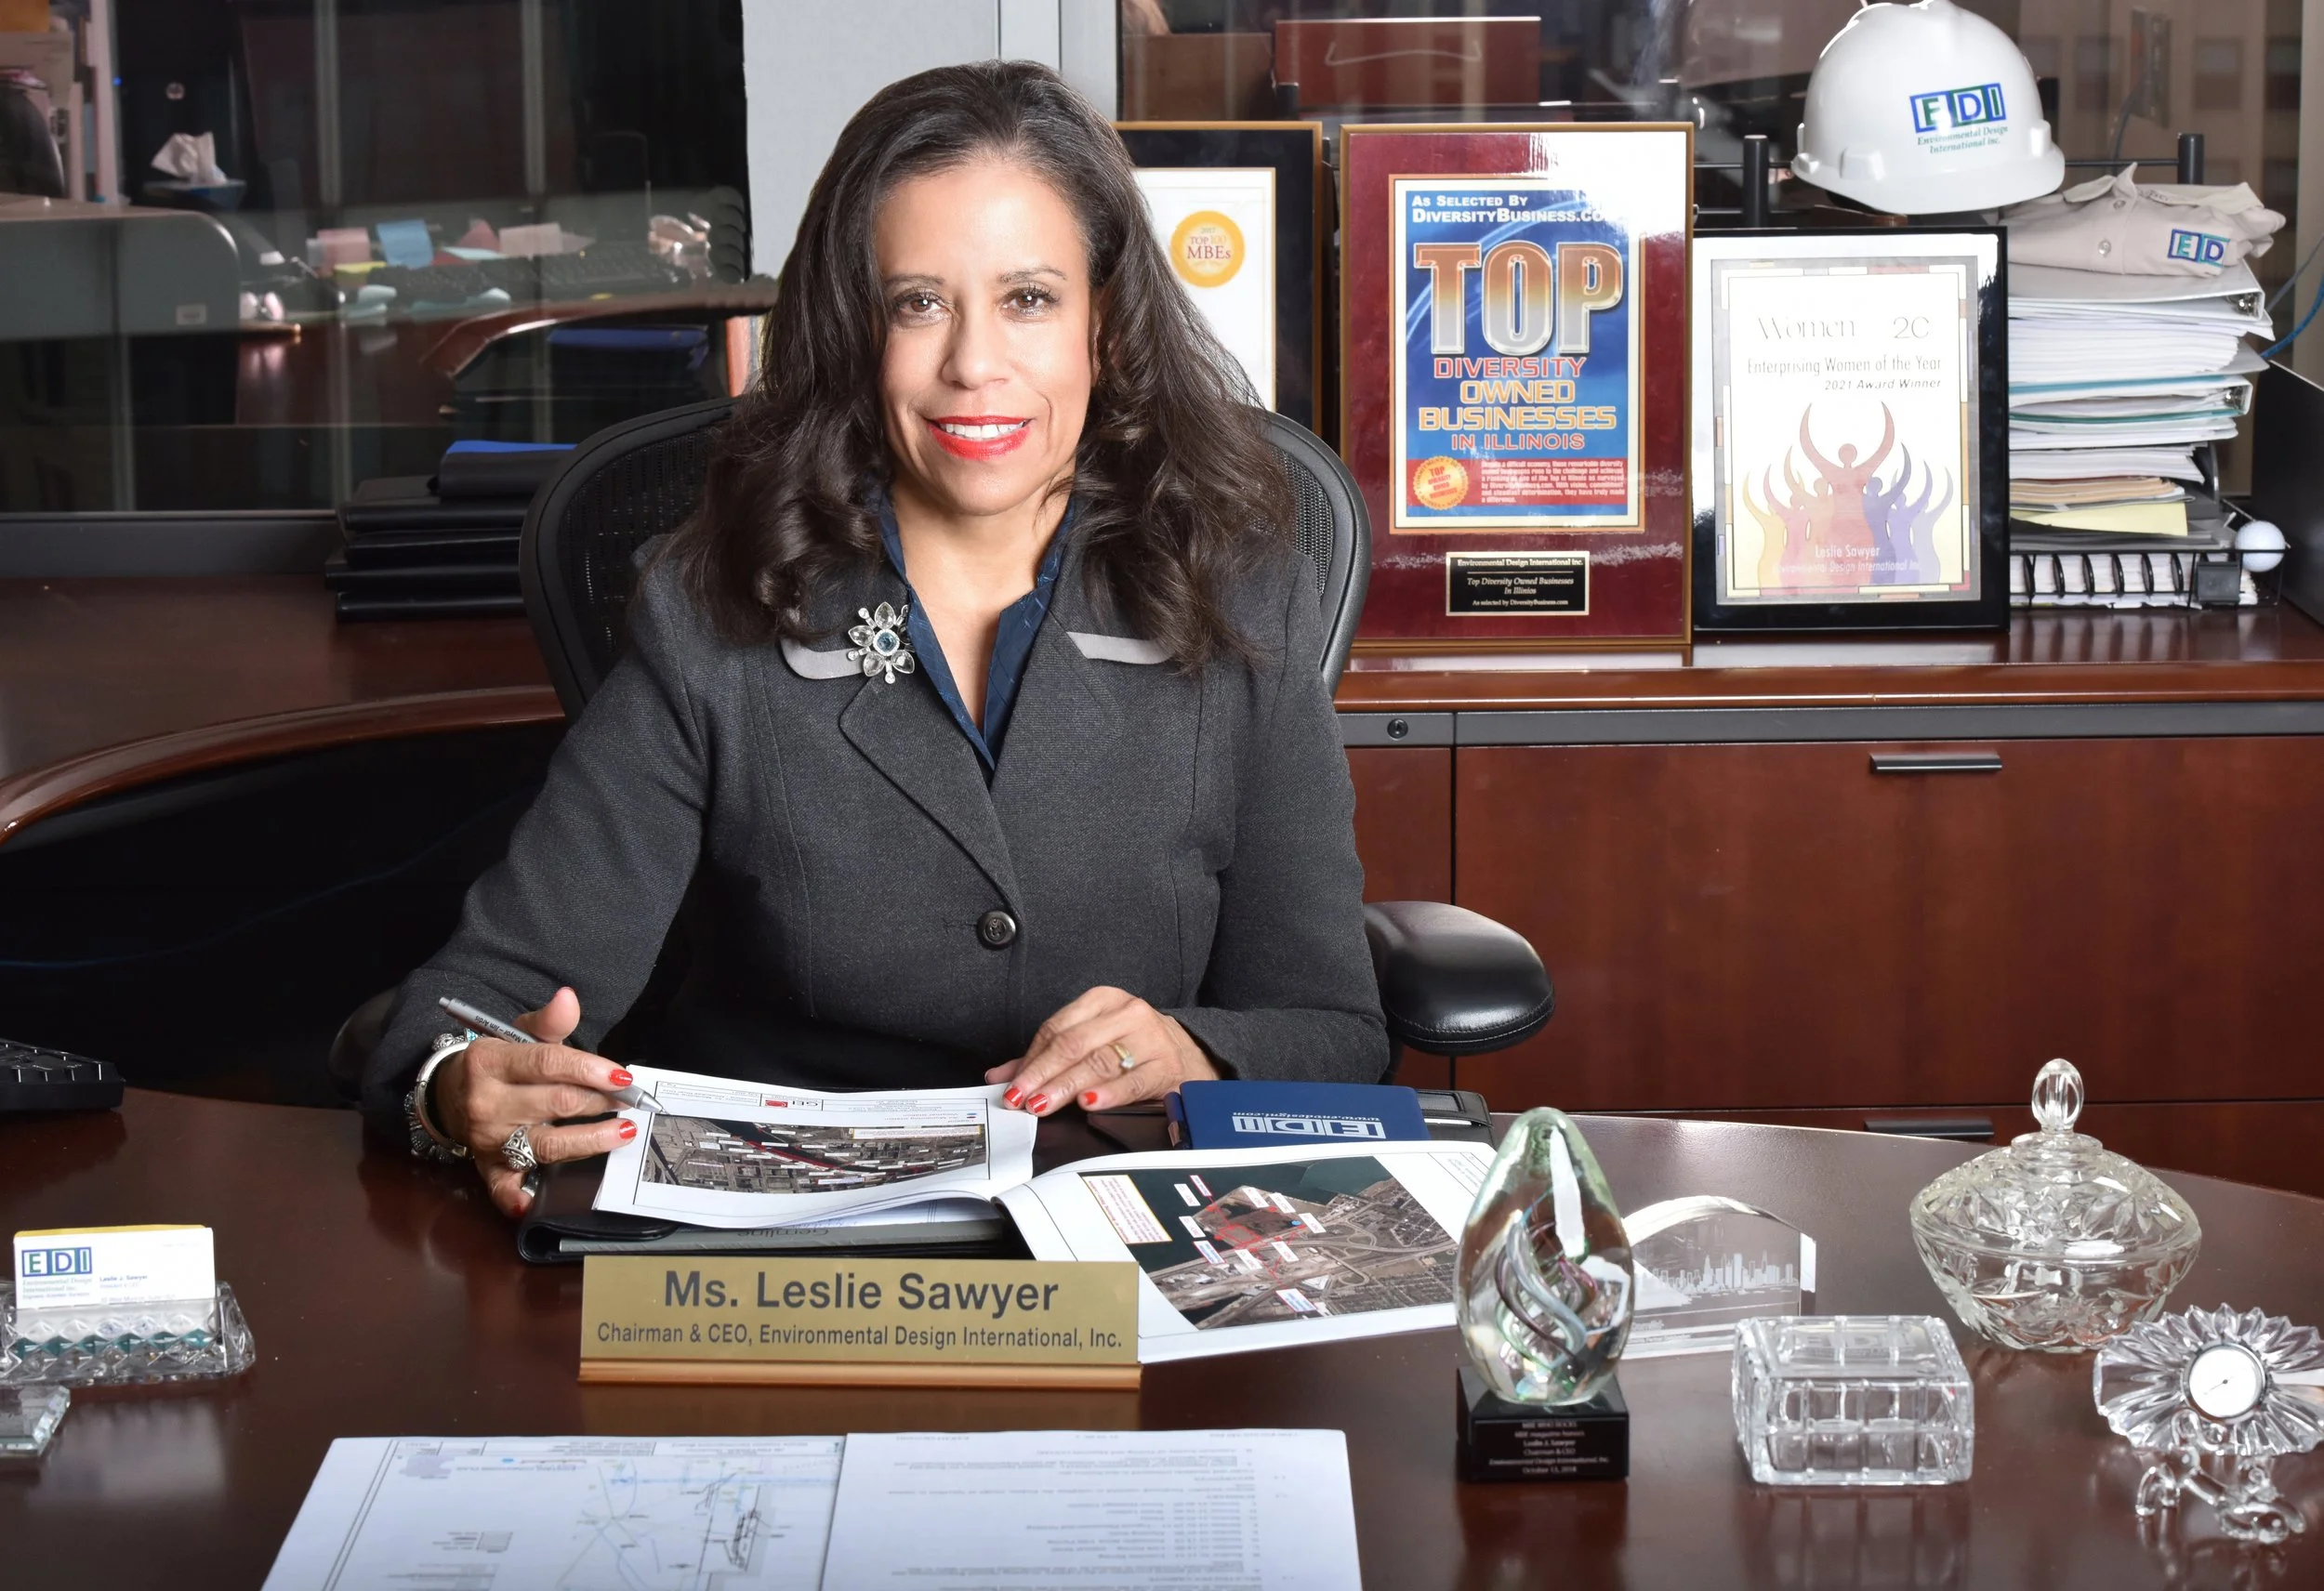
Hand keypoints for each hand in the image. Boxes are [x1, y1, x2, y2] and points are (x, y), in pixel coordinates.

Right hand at [433, 986, 635, 1217]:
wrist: (448, 1094)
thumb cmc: (496, 1063)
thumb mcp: (516, 1034)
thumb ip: (548, 1022)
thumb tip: (568, 998)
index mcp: (491, 1062)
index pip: (548, 1063)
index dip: (589, 1069)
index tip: (623, 1076)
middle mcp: (487, 1103)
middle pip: (555, 1104)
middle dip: (599, 1102)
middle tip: (631, 1101)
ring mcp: (487, 1139)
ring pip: (546, 1144)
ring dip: (589, 1140)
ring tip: (624, 1132)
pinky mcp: (487, 1168)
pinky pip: (502, 1188)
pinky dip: (516, 1199)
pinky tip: (533, 1205)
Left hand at [985, 986, 1217, 1115]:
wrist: (1189, 1056)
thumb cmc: (1132, 1048)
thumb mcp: (1091, 1042)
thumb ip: (1044, 1058)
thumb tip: (999, 1077)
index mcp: (1103, 1001)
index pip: (1057, 1029)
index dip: (1031, 1059)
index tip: (1011, 1085)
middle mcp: (1127, 1013)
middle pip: (1074, 1045)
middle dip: (1043, 1074)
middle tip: (1021, 1098)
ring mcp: (1149, 1038)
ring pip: (1098, 1062)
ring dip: (1066, 1086)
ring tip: (1044, 1104)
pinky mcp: (1165, 1066)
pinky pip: (1132, 1081)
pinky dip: (1107, 1093)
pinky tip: (1088, 1103)